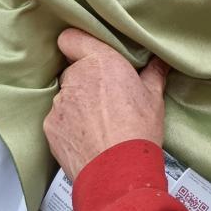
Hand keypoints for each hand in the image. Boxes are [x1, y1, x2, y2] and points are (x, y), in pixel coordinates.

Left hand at [43, 29, 169, 180]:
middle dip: (85, 80)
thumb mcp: (154, 98)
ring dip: (76, 104)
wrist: (118, 171)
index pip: (71, 38)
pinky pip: (58, 119)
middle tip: (105, 97)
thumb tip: (160, 60)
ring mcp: (59, 103)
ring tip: (97, 123)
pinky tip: (86, 138)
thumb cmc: (138, 131)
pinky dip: (68, 126)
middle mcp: (75, 77)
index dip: (76, 45)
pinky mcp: (50, 126)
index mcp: (100, 61)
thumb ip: (153, 73)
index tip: (87, 54)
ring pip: (65, 96)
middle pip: (73, 70)